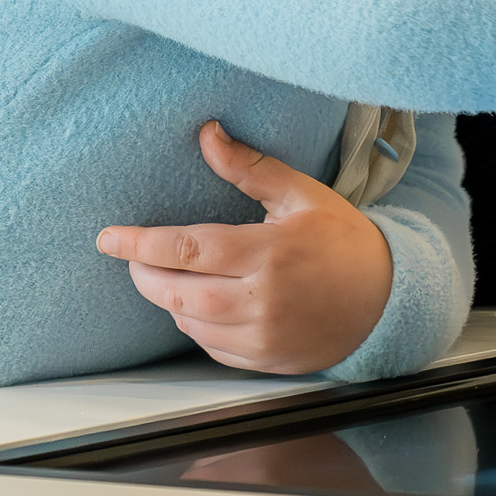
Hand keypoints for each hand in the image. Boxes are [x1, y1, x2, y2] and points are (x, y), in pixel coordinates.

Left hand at [95, 122, 393, 376]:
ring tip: (166, 278)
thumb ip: (249, 167)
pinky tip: (198, 306)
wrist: (386, 300)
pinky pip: (212, 348)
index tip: (108, 238)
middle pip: (179, 294)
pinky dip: (194, 326)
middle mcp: (263, 300)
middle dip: (144, 275)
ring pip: (190, 324)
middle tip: (132, 258)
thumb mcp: (301, 194)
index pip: (186, 249)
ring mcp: (264, 337)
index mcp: (268, 253)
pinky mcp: (266, 360)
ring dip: (168, 301)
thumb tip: (207, 134)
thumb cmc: (343, 241)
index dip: (139, 244)